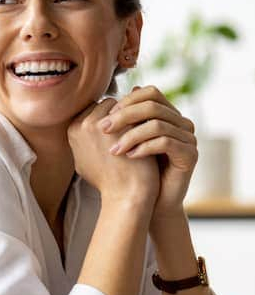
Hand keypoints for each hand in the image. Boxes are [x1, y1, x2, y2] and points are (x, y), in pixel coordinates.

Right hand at [67, 97, 159, 212]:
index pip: (93, 109)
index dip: (109, 119)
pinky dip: (144, 119)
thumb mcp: (84, 160)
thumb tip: (86, 124)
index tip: (121, 132)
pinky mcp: (124, 125)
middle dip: (121, 114)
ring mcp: (103, 123)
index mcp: (73, 130)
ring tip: (142, 131)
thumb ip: (83, 139)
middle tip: (133, 129)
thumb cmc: (107, 181)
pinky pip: (137, 111)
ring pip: (123, 105)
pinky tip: (151, 132)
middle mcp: (84, 124)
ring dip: (132, 115)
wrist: (125, 195)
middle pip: (107, 104)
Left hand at [101, 85, 197, 217]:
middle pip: (153, 105)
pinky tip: (129, 157)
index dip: (127, 101)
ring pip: (158, 124)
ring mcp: (188, 138)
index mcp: (167, 115)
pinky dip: (144, 148)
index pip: (150, 93)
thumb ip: (120, 121)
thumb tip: (106, 100)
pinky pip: (166, 143)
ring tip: (113, 150)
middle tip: (103, 129)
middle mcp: (181, 122)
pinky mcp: (190, 155)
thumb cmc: (134, 170)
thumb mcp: (125, 141)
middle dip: (124, 116)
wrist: (151, 202)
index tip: (106, 116)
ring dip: (130, 136)